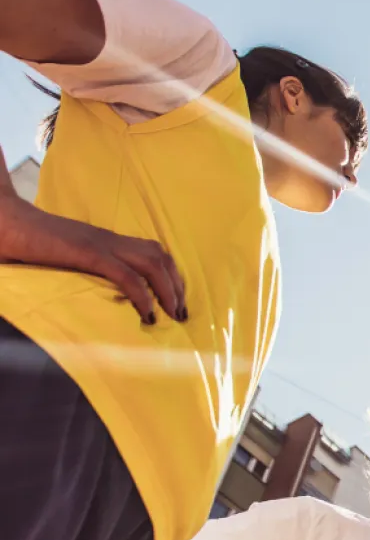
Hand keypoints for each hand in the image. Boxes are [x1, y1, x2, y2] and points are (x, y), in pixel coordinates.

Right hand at [0, 194, 184, 323]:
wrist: (7, 223)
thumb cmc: (33, 245)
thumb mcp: (70, 258)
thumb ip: (90, 270)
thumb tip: (102, 296)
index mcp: (109, 241)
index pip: (154, 252)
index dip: (172, 275)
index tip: (177, 300)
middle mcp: (112, 240)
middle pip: (161, 257)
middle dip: (177, 286)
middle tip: (182, 314)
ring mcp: (101, 245)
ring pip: (152, 263)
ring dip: (168, 290)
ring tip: (172, 315)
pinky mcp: (89, 253)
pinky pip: (125, 274)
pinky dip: (142, 294)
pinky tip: (147, 313)